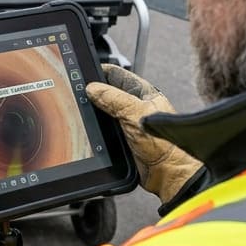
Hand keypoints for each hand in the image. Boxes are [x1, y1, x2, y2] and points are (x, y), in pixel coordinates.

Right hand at [86, 64, 201, 203]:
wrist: (169, 174)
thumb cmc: (165, 144)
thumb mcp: (135, 113)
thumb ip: (113, 98)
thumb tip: (93, 88)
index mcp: (143, 93)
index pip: (117, 75)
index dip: (99, 72)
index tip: (82, 71)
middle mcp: (134, 107)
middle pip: (107, 95)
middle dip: (92, 94)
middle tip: (76, 93)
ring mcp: (127, 124)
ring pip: (103, 114)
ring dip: (93, 115)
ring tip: (79, 111)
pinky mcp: (122, 141)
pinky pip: (104, 132)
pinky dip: (95, 131)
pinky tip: (88, 131)